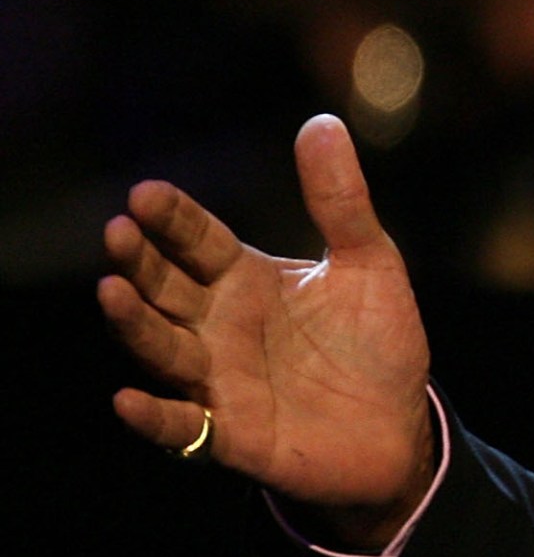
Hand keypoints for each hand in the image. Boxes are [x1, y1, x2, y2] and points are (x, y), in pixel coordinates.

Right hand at [100, 115, 436, 548]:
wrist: (399, 426)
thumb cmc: (377, 341)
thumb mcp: (370, 262)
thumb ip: (341, 200)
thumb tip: (322, 121)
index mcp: (245, 280)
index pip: (197, 241)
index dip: (172, 218)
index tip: (145, 193)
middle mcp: (218, 327)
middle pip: (166, 289)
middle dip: (140, 263)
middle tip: (118, 232)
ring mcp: (218, 380)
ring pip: (163, 349)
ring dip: (135, 324)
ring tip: (111, 292)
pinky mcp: (231, 435)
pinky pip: (182, 426)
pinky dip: (154, 416)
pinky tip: (128, 400)